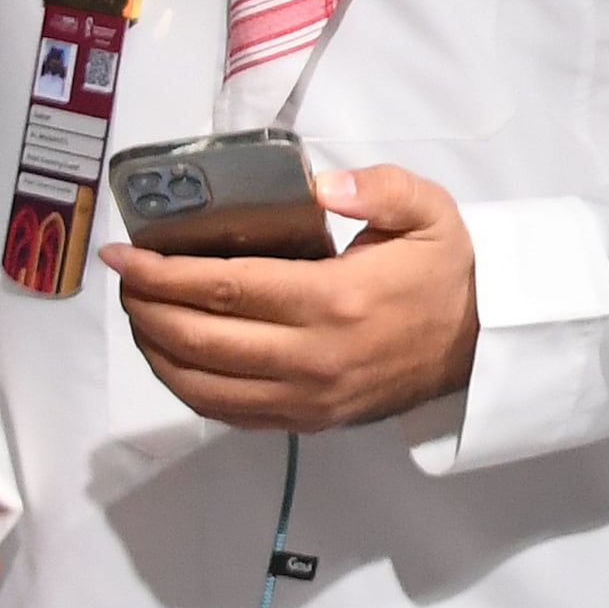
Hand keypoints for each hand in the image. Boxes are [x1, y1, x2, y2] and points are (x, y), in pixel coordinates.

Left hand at [105, 164, 480, 431]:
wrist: (482, 343)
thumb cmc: (447, 272)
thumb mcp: (428, 211)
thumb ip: (377, 188)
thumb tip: (318, 186)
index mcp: (334, 300)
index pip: (224, 288)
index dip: (163, 273)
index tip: (125, 255)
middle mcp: (313, 356)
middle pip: (199, 339)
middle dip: (146, 308)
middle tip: (126, 279)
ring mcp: (307, 397)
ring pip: (201, 385)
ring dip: (156, 351)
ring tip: (141, 315)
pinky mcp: (307, 421)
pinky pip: (227, 412)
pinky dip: (186, 386)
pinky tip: (174, 355)